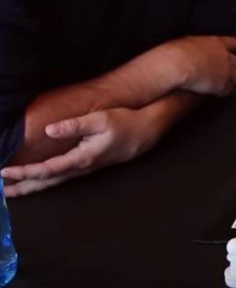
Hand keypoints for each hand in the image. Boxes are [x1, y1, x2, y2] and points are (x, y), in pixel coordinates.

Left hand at [1, 107, 159, 196]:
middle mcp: (81, 168)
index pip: (47, 170)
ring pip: (53, 182)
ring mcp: (84, 169)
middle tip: (2, 192)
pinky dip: (45, 181)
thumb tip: (49, 130)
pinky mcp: (87, 166)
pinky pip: (60, 177)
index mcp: (82, 158)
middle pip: (47, 183)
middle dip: (23, 187)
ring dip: (32, 187)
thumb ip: (74, 125)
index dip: (24, 172)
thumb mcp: (101, 119)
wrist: (145, 132)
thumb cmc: (124, 123)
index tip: (5, 172)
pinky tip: (38, 180)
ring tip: (13, 191)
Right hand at [166, 35, 235, 96]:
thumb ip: (197, 44)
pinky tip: (217, 93)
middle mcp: (224, 56)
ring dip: (231, 81)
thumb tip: (192, 46)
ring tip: (222, 85)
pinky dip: (224, 91)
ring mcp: (226, 70)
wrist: (177, 64)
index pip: (234, 44)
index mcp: (216, 43)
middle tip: (229, 72)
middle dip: (234, 67)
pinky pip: (229, 89)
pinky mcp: (223, 84)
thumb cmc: (176, 52)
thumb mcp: (187, 41)